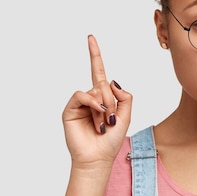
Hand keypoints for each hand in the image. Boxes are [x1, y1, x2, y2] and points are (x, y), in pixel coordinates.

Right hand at [62, 35, 131, 168]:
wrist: (98, 157)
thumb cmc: (111, 140)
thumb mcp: (126, 115)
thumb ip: (124, 95)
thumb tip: (110, 81)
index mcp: (102, 97)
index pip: (98, 71)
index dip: (95, 55)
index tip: (91, 38)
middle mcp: (90, 97)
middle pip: (104, 83)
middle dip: (111, 101)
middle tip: (110, 120)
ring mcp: (79, 103)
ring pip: (95, 89)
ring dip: (104, 107)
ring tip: (102, 123)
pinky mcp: (70, 108)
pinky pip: (81, 95)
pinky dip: (92, 103)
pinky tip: (97, 114)